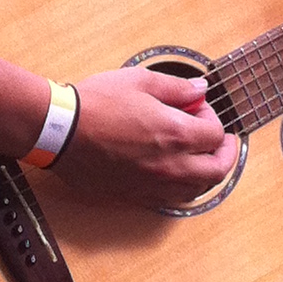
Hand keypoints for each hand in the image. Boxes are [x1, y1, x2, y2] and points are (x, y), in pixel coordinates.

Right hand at [51, 65, 238, 207]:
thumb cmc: (95, 104)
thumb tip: (200, 90)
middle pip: (216, 171)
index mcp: (176, 134)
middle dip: (224, 154)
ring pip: (196, 191)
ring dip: (205, 175)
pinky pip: (170, 201)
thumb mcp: (140, 81)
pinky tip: (175, 176)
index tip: (199, 110)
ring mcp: (153, 184)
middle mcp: (170, 165)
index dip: (212, 120)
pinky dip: (181, 189)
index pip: (216, 136)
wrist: (58, 131)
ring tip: (200, 159)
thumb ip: (177, 87)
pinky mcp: (134, 195)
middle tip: (220, 142)